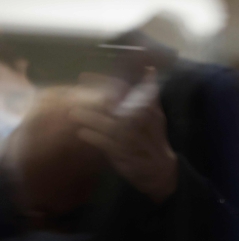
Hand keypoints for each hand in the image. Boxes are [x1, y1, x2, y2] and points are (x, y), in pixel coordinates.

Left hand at [71, 69, 177, 203]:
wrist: (163, 171)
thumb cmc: (154, 140)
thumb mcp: (157, 116)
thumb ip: (150, 93)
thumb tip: (150, 68)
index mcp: (150, 110)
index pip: (126, 90)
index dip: (105, 82)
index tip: (85, 76)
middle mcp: (143, 123)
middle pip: (116, 105)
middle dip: (95, 98)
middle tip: (74, 93)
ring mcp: (134, 139)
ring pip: (111, 125)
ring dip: (91, 118)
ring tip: (74, 112)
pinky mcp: (126, 155)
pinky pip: (108, 144)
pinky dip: (95, 138)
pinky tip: (82, 133)